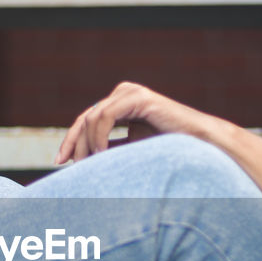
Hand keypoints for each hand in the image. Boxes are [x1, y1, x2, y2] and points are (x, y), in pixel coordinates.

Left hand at [54, 82, 221, 163]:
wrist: (201, 145)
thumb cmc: (170, 150)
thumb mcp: (131, 151)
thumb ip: (110, 150)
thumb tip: (82, 162)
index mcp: (121, 104)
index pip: (87, 121)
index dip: (71, 140)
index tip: (60, 162)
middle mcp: (124, 94)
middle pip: (85, 118)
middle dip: (74, 144)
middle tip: (70, 168)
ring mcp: (130, 93)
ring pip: (92, 117)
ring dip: (86, 144)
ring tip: (90, 165)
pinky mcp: (138, 98)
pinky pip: (105, 116)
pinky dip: (98, 137)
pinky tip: (100, 154)